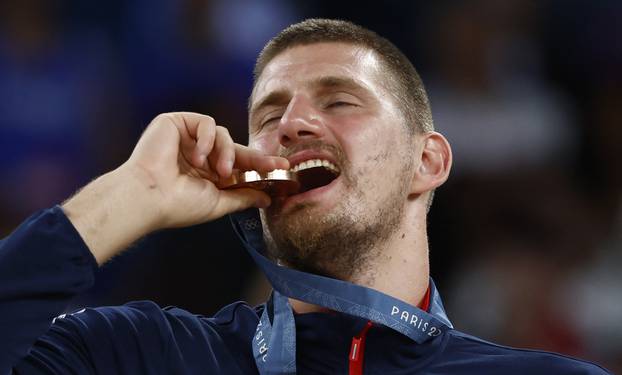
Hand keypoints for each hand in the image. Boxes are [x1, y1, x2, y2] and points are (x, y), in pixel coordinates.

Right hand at [125, 112, 288, 228]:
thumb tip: (267, 199)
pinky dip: (207, 140)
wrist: (151, 196)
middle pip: (234, 147)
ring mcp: (187, 138)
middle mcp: (197, 154)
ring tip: (219, 172)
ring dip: (227, 154)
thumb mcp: (219, 202)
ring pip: (222, 134)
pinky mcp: (176, 123)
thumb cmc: (179, 204)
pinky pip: (206, 123)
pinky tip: (198, 158)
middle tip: (272, 165)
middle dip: (254, 158)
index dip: (260, 166)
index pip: (238, 165)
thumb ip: (243, 197)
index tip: (283, 169)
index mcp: (205, 173)